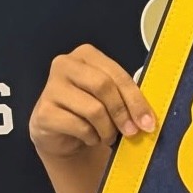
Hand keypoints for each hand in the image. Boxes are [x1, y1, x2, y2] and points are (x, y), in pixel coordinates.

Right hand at [28, 44, 155, 159]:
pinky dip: (91, 137)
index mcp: (86, 54)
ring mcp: (51, 87)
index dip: (136, 100)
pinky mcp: (43, 111)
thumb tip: (148, 116)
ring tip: (108, 135)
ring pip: (93, 109)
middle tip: (131, 131)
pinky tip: (90, 137)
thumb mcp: (110, 96)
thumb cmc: (90, 108)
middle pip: (104, 87)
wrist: (60, 131)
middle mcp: (65, 65)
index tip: (148, 122)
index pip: (117, 75)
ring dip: (107, 129)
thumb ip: (127, 96)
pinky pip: (78, 126)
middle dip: (122, 113)